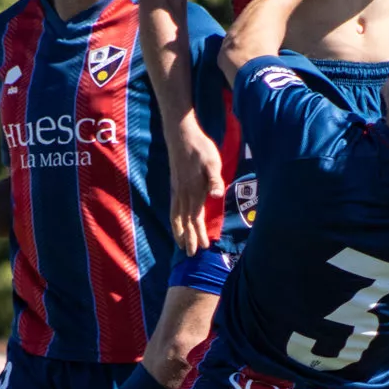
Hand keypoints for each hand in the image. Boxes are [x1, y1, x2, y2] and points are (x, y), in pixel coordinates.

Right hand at [169, 123, 223, 256]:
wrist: (181, 134)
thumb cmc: (200, 147)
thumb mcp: (213, 162)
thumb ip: (214, 179)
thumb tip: (216, 194)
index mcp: (194, 191)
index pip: (196, 218)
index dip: (199, 234)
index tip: (203, 247)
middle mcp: (183, 194)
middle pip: (184, 222)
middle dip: (188, 238)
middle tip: (190, 254)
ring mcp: (176, 190)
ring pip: (175, 217)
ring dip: (178, 232)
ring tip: (180, 244)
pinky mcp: (174, 185)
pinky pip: (172, 208)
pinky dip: (173, 220)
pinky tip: (175, 222)